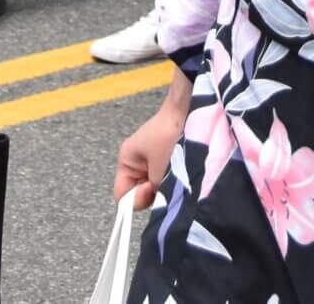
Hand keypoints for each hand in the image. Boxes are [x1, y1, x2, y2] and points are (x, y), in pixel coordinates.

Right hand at [114, 79, 190, 208]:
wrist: (191, 109)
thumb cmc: (171, 134)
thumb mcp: (159, 170)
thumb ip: (154, 193)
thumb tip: (158, 205)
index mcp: (127, 160)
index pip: (122, 195)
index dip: (135, 200)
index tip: (152, 191)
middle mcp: (138, 161)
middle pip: (139, 193)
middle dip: (153, 193)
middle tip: (167, 181)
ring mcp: (153, 159)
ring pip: (155, 186)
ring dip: (166, 186)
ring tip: (177, 173)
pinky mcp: (168, 157)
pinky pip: (166, 177)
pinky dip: (173, 179)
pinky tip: (183, 171)